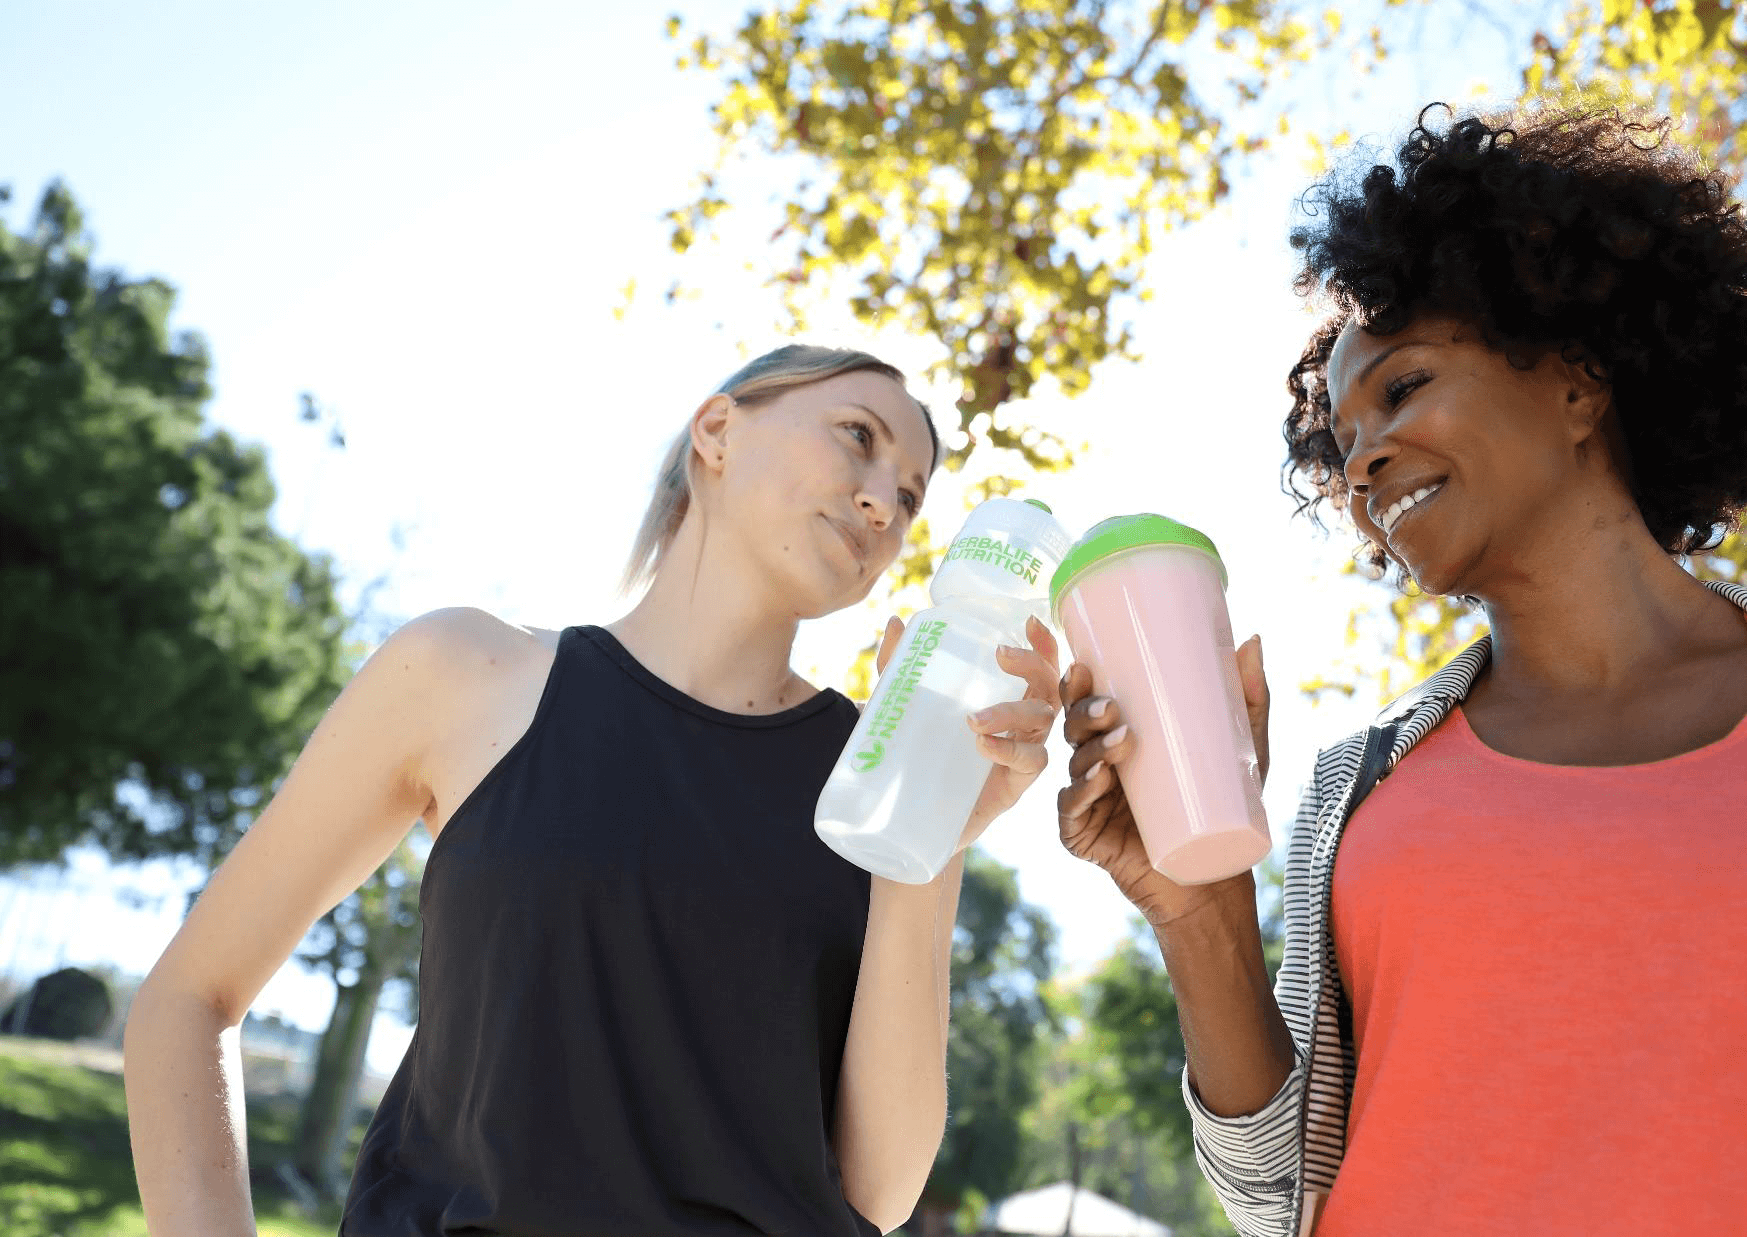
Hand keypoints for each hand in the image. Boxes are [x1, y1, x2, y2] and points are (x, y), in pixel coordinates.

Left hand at [872, 613, 1062, 852]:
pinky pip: (1031, 762)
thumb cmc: (917, 756)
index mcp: (1006, 699)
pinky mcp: (1015, 787)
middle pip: (1050, 687)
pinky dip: (1009, 749)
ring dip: (1011, 711)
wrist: (910, 819)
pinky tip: (983, 745)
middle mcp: (1022, 724)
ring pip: (1042, 722)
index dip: (1043, 643)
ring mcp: (1022, 755)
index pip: (1037, 665)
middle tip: (1000, 656)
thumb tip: (896, 622)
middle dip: (1033, 665)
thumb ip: (899, 668)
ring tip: (973, 719)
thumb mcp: (902, 707)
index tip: (1029, 622)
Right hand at [1056, 634, 1270, 925]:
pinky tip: (1096, 779)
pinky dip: (1080, 793)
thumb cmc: (1223, 807)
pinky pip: (1072, 810)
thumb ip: (1248, 698)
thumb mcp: (1242, 749)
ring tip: (1123, 738)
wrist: (1215, 876)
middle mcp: (1095, 767)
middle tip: (1113, 706)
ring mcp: (1088, 802)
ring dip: (1090, 748)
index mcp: (1118, 741)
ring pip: (1075, 764)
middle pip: (1073, 729)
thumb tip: (1252, 639)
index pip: (1086, 705)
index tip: (1084, 664)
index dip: (1075, 684)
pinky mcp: (1085, 837)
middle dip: (1084, 712)